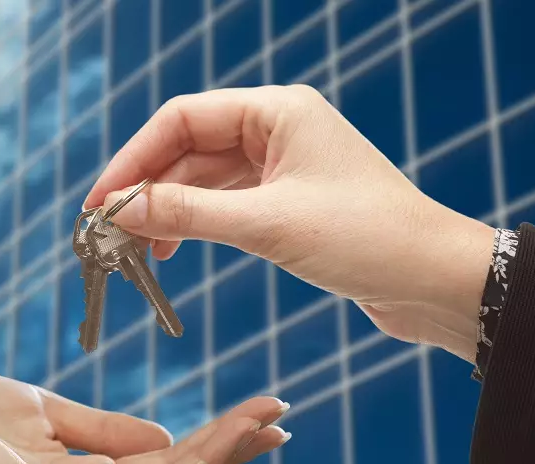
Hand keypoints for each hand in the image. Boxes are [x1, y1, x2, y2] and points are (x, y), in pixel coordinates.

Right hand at [85, 85, 496, 362]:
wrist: (434, 281)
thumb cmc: (367, 238)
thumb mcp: (268, 224)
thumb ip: (190, 214)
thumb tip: (121, 210)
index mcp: (278, 111)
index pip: (183, 119)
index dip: (134, 159)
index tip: (101, 201)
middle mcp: (278, 130)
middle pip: (189, 149)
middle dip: (147, 189)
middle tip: (108, 232)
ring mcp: (283, 167)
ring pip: (204, 181)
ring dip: (168, 212)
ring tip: (136, 251)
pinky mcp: (288, 203)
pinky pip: (225, 205)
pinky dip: (195, 226)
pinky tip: (171, 250)